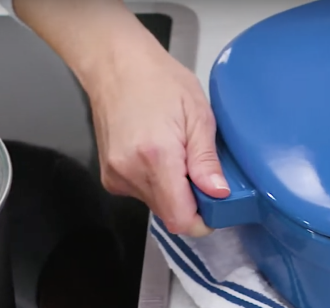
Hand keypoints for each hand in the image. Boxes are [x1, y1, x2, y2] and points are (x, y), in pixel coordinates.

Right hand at [13, 1, 228, 235]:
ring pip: (157, 206)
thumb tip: (219, 193)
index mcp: (156, 157)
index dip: (202, 220)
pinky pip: (143, 195)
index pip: (180, 218)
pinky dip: (157, 185)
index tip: (215, 206)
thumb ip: (207, 160)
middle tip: (200, 171)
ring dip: (174, 193)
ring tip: (178, 156)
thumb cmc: (158, 81)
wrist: (115, 64)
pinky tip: (160, 157)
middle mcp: (130, 172)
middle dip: (191, 203)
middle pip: (170, 215)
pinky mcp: (110, 177)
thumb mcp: (198, 115)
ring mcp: (116, 176)